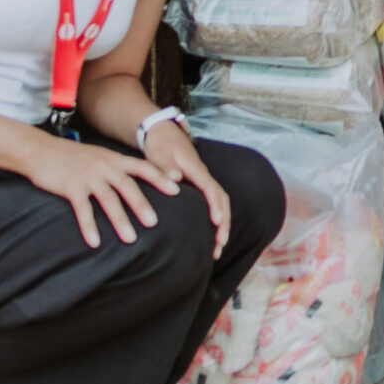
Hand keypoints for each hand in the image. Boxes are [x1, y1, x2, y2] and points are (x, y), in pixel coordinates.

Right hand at [27, 135, 183, 248]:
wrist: (40, 150)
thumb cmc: (71, 157)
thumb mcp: (98, 156)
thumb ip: (115, 167)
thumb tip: (133, 182)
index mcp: (113, 159)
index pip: (142, 167)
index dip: (160, 178)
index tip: (176, 190)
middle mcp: (104, 166)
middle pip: (128, 186)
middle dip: (141, 205)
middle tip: (154, 223)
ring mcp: (88, 176)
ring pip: (108, 200)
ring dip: (120, 220)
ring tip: (130, 239)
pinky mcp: (71, 187)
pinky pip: (83, 210)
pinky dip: (89, 227)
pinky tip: (95, 242)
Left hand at [141, 120, 231, 257]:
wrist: (162, 134)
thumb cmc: (160, 145)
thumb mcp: (159, 153)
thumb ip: (166, 166)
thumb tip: (176, 179)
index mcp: (196, 169)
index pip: (210, 189)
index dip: (215, 206)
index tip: (216, 222)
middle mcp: (203, 176)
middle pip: (222, 199)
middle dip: (224, 222)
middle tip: (219, 244)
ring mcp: (203, 182)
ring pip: (220, 204)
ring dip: (222, 226)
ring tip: (217, 249)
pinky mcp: (199, 188)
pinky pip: (212, 204)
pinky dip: (215, 222)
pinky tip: (209, 239)